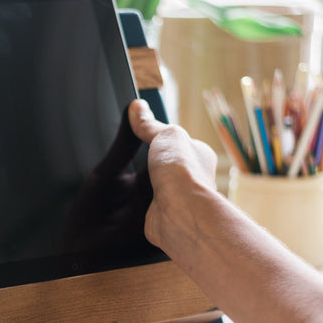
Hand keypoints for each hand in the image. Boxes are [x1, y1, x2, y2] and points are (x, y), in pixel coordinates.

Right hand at [128, 99, 218, 249]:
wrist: (180, 211)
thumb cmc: (182, 172)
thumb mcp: (165, 135)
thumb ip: (150, 124)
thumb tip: (137, 107)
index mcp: (199, 155)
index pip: (177, 143)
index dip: (159, 138)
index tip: (141, 133)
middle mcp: (192, 178)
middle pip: (164, 165)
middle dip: (148, 162)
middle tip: (130, 157)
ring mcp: (177, 198)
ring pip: (154, 186)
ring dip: (140, 184)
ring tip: (124, 177)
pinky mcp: (161, 215)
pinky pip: (145, 205)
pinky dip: (135, 202)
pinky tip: (127, 198)